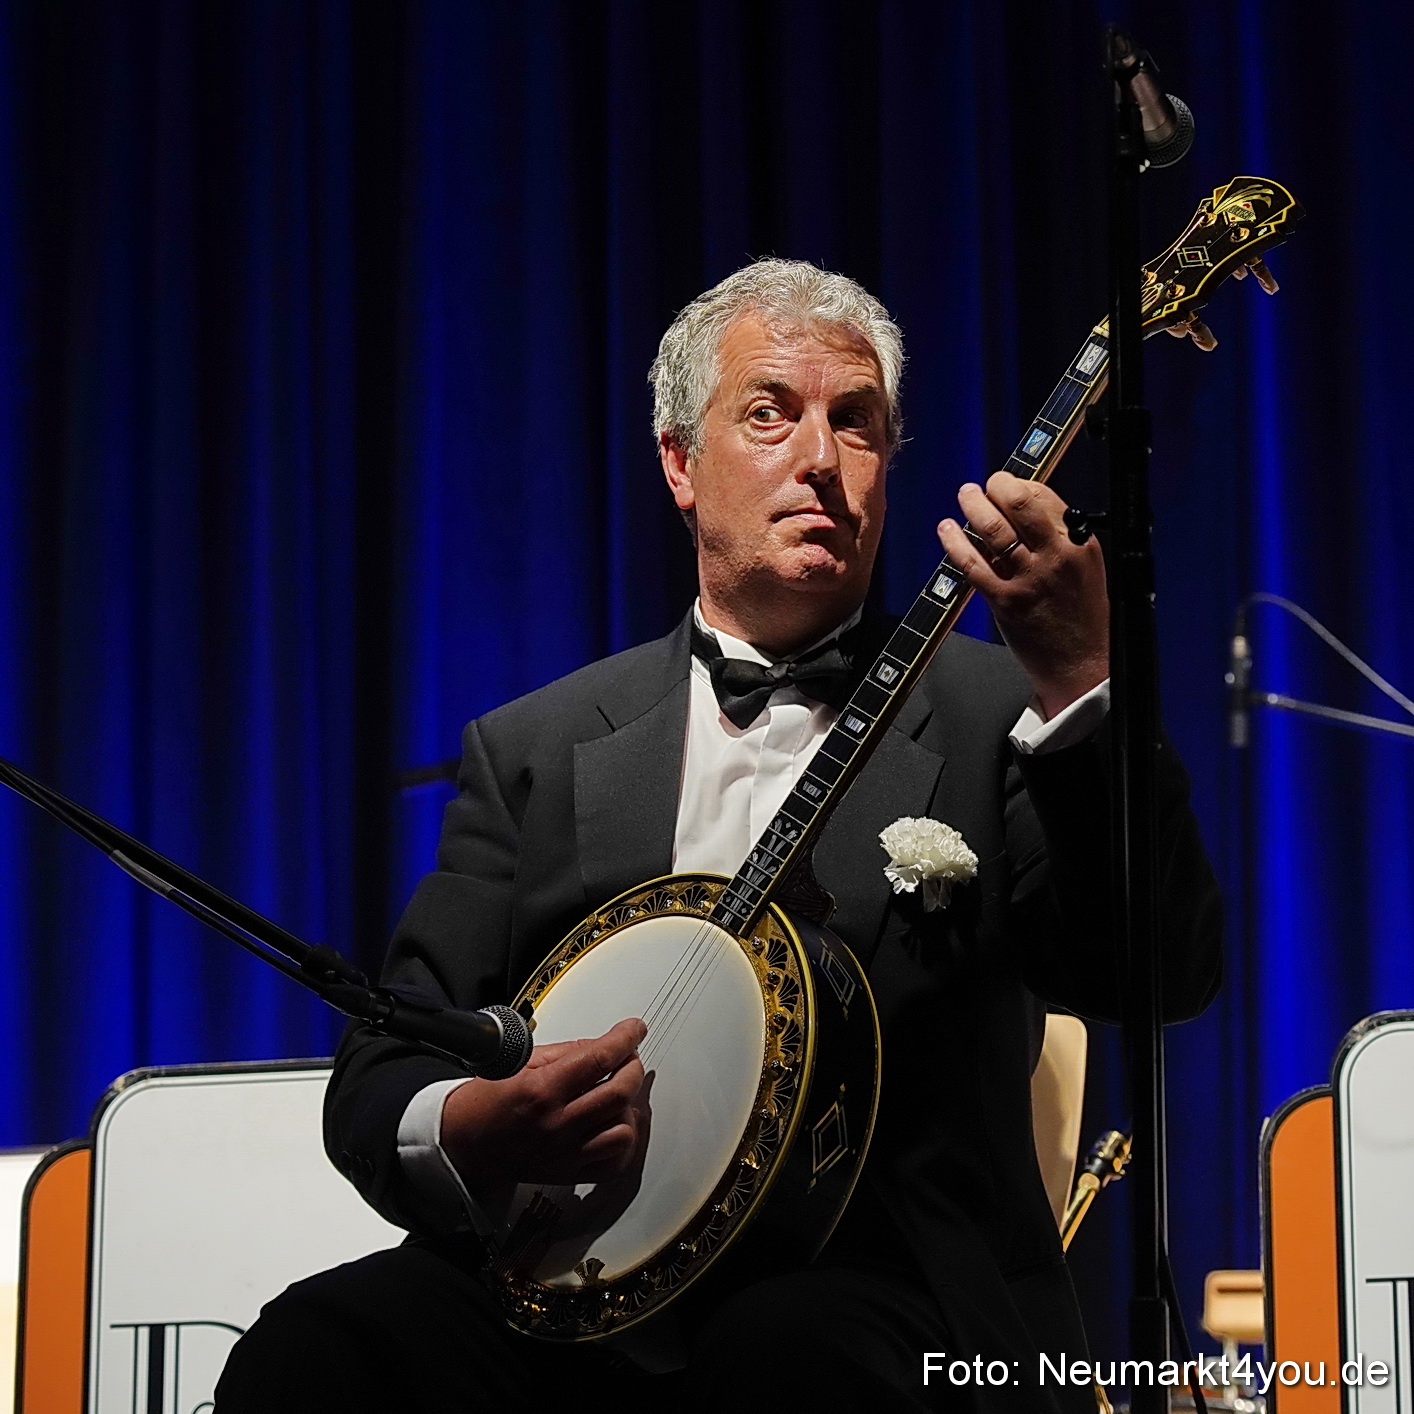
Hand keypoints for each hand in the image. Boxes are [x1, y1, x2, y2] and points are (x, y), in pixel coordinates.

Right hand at [440, 1017, 647, 1189]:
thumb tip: (603, 1047)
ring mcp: (565, 1153)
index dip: (625, 1038)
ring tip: (618, 1094)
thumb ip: (566, 1053)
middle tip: (628, 1057)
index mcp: (542, 1091)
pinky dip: (623, 1143)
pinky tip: (615, 1125)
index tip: (634, 1029)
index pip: (599, 1058)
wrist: (463, 1142)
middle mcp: (557, 1124)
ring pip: (624, 1131)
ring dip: (629, 1107)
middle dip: (633, 1067)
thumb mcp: (519, 1061)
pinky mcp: (569, 1173)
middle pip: (620, 1093)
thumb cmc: (485, 1102)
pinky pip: (614, 1163)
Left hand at [938, 472, 1107, 718]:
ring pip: (993, 530)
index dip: (1019, 483)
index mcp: (1080, 542)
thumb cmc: (1081, 614)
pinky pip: (972, 564)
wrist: (1081, 663)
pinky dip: (955, 543)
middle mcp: (1055, 556)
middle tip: (985, 485)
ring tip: (966, 495)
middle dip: (996, 486)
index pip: (1044, 496)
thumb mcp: (1084, 566)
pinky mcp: (1005, 601)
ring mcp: (1029, 578)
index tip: (1006, 484)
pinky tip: (947, 530)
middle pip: (1019, 504)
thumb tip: (1022, 508)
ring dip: (973, 506)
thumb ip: (1058, 537)